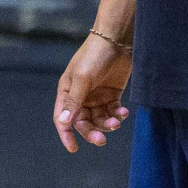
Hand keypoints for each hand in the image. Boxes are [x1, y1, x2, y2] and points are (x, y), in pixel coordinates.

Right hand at [53, 32, 132, 153]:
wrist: (118, 38)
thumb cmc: (95, 55)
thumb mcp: (83, 78)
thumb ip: (74, 100)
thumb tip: (63, 122)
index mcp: (67, 91)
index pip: (63, 118)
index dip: (66, 134)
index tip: (73, 148)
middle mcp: (81, 96)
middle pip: (84, 123)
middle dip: (92, 133)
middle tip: (102, 141)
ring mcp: (97, 95)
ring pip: (100, 119)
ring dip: (107, 124)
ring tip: (117, 120)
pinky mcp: (112, 94)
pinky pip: (113, 111)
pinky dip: (118, 115)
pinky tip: (124, 112)